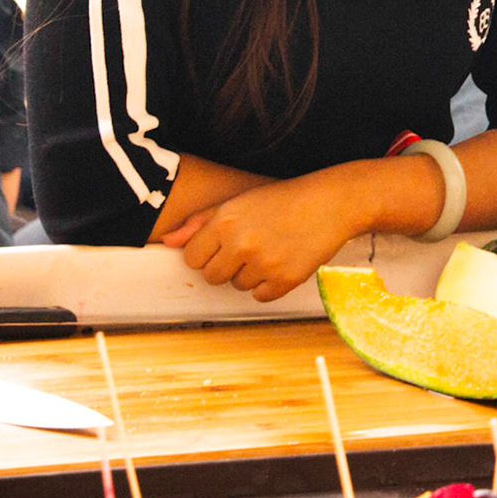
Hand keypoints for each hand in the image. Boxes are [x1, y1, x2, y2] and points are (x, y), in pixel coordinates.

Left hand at [159, 169, 370, 301]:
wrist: (328, 204)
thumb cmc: (280, 200)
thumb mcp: (237, 203)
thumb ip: (199, 222)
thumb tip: (168, 242)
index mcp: (225, 221)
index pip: (192, 257)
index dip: (206, 253)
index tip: (222, 245)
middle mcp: (241, 243)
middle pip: (211, 277)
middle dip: (224, 267)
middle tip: (246, 248)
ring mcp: (264, 263)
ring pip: (237, 287)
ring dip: (248, 274)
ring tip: (268, 249)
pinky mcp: (284, 280)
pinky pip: (260, 297)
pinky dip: (268, 285)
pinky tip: (279, 262)